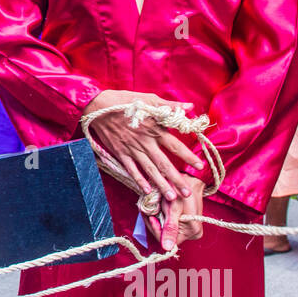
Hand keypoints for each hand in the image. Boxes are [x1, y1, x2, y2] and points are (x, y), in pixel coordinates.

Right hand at [82, 89, 204, 202]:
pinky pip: (131, 170)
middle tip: (187, 193)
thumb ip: (170, 105)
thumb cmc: (124, 101)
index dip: (188, 156)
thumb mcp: (149, 99)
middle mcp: (145, 142)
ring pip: (150, 170)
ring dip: (161, 185)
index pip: (175, 145)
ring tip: (172, 198)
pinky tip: (147, 191)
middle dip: (177, 179)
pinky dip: (139, 180)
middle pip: (164, 164)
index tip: (199, 166)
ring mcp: (132, 149)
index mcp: (155, 128)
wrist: (98, 107)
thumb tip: (190, 107)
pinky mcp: (120, 153)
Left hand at [144, 176, 205, 251]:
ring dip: (157, 219)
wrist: (189, 181)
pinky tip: (157, 209)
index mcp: (192, 232)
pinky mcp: (184, 224)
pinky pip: (168, 225)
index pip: (167, 239)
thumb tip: (166, 248)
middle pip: (165, 235)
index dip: (156, 229)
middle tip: (147, 211)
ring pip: (165, 230)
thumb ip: (170, 228)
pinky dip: (161, 218)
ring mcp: (188, 230)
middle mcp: (192, 234)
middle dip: (155, 223)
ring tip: (152, 208)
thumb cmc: (182, 191)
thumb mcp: (174, 209)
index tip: (149, 217)